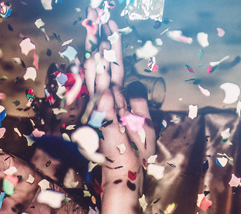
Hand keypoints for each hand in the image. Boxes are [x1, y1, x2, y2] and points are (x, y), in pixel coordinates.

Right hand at [87, 23, 155, 176]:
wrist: (126, 170)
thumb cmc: (134, 150)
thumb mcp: (145, 122)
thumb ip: (139, 103)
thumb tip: (136, 85)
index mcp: (118, 96)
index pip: (114, 64)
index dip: (112, 44)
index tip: (109, 22)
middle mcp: (108, 96)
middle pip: (104, 61)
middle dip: (100, 37)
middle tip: (96, 12)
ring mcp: (104, 104)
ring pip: (99, 71)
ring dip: (97, 47)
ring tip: (95, 25)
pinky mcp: (105, 115)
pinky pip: (101, 90)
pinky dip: (99, 74)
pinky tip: (97, 57)